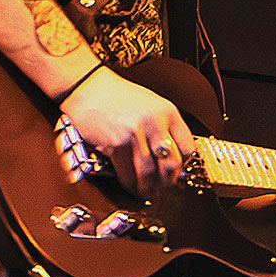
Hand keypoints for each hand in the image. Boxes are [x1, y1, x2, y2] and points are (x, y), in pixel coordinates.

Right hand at [59, 67, 195, 198]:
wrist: (88, 87)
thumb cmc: (118, 95)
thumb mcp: (151, 104)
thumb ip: (164, 126)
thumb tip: (172, 154)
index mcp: (168, 112)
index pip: (187, 148)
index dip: (184, 164)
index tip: (179, 171)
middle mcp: (154, 123)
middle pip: (171, 163)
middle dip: (169, 180)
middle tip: (165, 186)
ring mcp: (135, 134)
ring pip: (149, 172)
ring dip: (149, 186)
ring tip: (148, 190)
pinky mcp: (115, 144)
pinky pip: (127, 172)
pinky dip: (130, 183)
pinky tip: (131, 185)